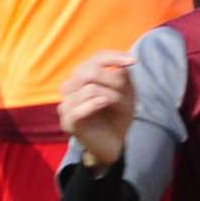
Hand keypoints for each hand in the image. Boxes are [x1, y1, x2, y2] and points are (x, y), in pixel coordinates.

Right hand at [57, 52, 137, 167]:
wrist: (114, 143)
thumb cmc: (118, 116)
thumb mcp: (126, 95)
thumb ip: (123, 77)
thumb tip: (123, 62)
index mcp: (83, 77)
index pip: (96, 59)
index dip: (113, 57)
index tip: (133, 61)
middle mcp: (71, 87)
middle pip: (88, 71)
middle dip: (112, 80)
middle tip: (127, 94)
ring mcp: (66, 104)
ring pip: (87, 89)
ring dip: (110, 96)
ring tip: (121, 105)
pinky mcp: (68, 122)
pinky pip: (78, 108)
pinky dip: (94, 104)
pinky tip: (105, 103)